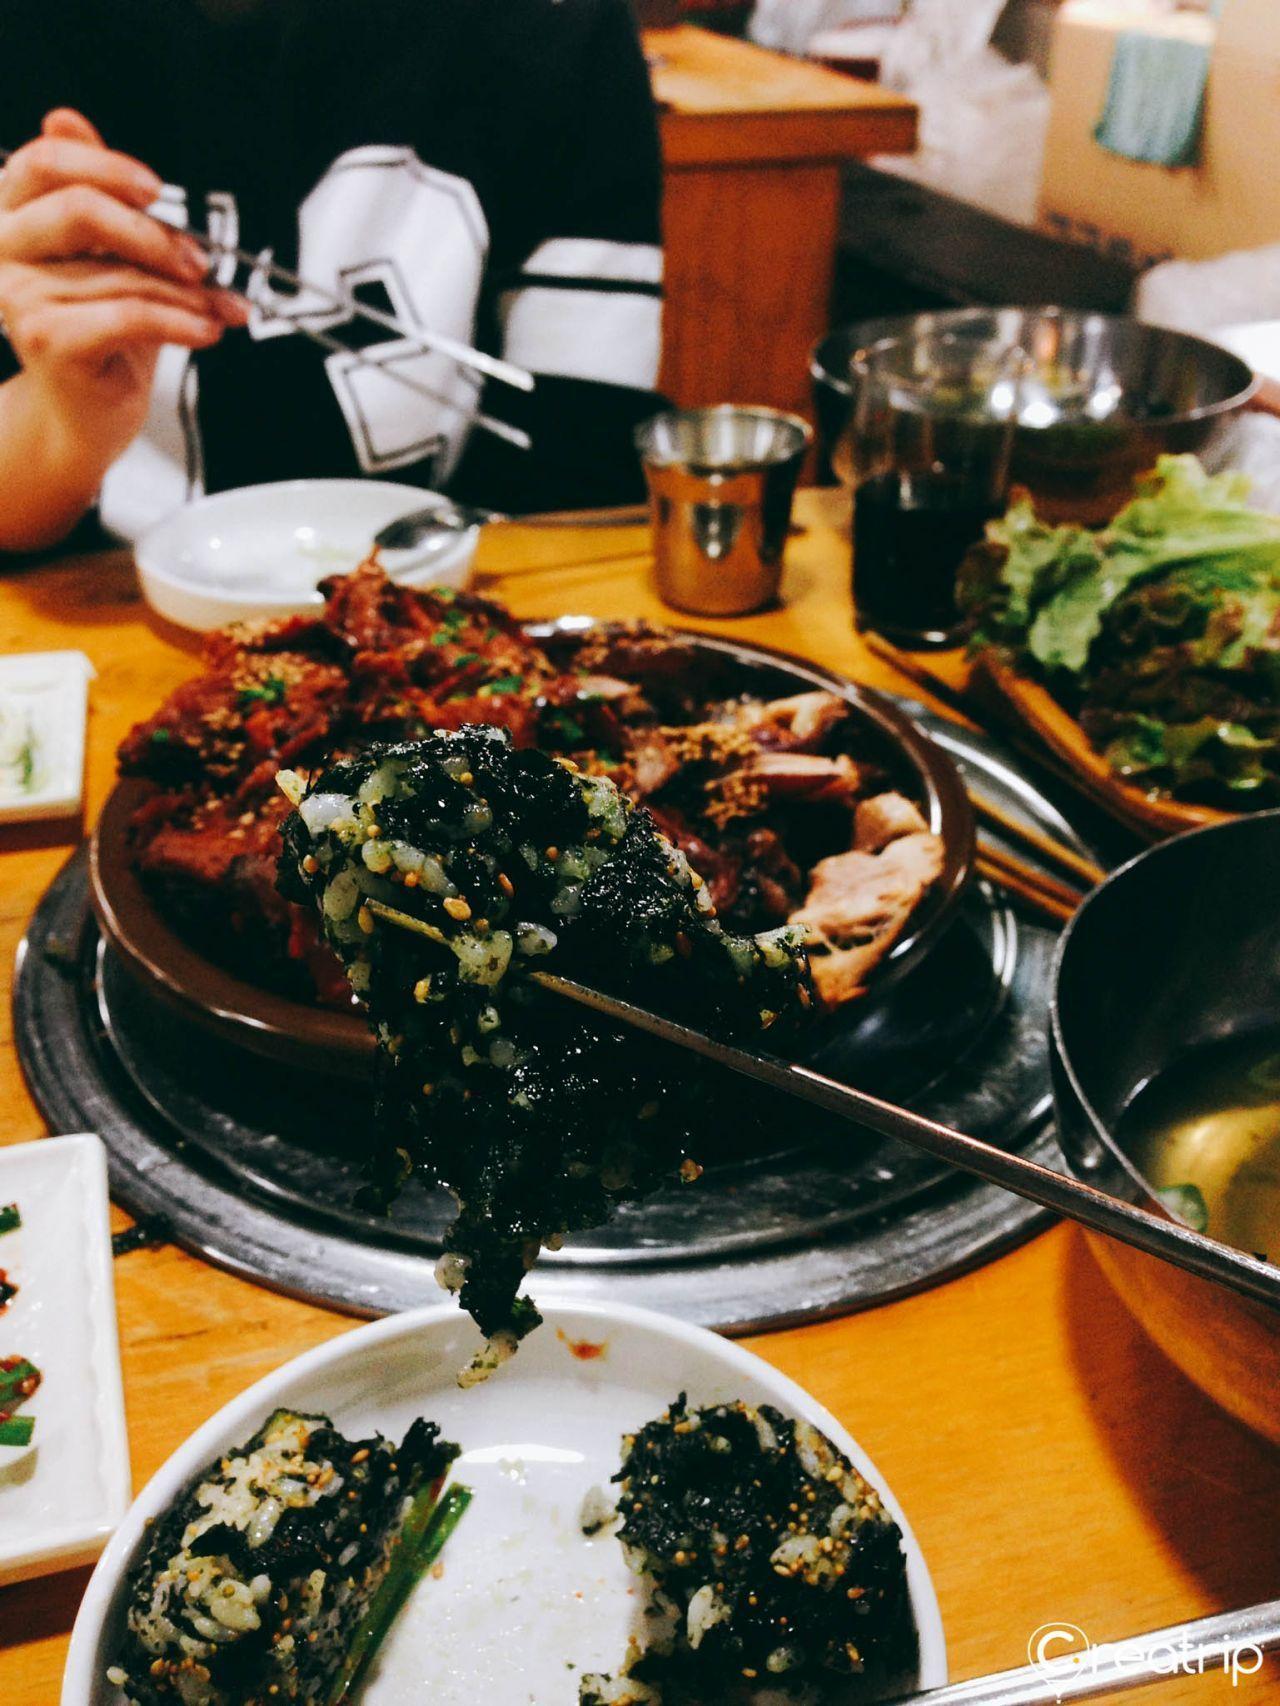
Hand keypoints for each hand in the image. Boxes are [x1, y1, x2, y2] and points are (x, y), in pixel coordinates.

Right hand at [0, 108, 246, 488]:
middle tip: (199, 261)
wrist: (88, 414)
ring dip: (187, 294)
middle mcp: (5, 250)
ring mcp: (19, 296)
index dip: (103, 166)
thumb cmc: (104, 336)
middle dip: (153, 234)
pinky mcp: (47, 339)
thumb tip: (66, 117)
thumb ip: (97, 194)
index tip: (156, 189)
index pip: (44, 162)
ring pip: (122, 274)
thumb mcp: (111, 256)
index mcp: (15, 215)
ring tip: (219, 309)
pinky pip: (129, 315)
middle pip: (79, 209)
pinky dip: (180, 321)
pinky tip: (207, 329)